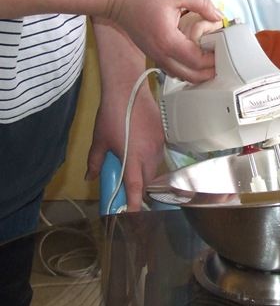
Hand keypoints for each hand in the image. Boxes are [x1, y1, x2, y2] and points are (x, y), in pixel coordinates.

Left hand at [85, 82, 164, 211]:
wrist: (128, 90)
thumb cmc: (111, 115)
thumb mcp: (99, 140)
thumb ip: (95, 162)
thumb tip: (90, 177)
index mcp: (133, 158)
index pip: (136, 187)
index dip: (134, 203)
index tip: (132, 215)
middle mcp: (150, 154)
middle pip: (147, 181)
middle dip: (139, 189)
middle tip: (128, 192)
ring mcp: (159, 145)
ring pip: (154, 168)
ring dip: (145, 174)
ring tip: (132, 169)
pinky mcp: (164, 136)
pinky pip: (159, 155)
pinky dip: (150, 159)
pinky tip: (141, 152)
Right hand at [107, 0, 222, 83]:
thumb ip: (202, 3)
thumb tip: (219, 16)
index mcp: (168, 40)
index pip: (197, 61)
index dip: (214, 59)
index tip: (224, 50)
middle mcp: (161, 54)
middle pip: (191, 76)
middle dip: (209, 72)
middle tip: (222, 61)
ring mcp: (156, 57)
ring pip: (182, 76)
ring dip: (199, 74)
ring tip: (212, 61)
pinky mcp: (154, 55)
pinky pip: (174, 70)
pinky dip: (187, 70)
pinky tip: (196, 60)